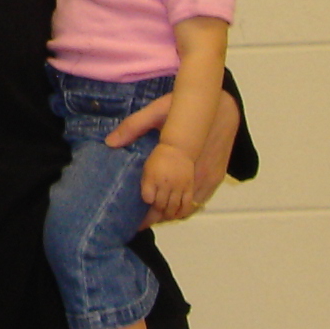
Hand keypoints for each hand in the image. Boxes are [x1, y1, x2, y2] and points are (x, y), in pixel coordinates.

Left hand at [106, 91, 235, 227]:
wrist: (220, 105)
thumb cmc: (185, 107)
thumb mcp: (156, 111)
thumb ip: (133, 126)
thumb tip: (109, 142)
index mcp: (170, 161)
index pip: (154, 198)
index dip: (144, 212)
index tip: (133, 218)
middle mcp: (189, 175)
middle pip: (168, 208)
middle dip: (153, 217)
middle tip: (139, 222)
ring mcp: (205, 177)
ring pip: (185, 208)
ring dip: (169, 213)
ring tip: (154, 217)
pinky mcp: (216, 176)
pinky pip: (200, 201)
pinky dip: (186, 208)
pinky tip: (175, 208)